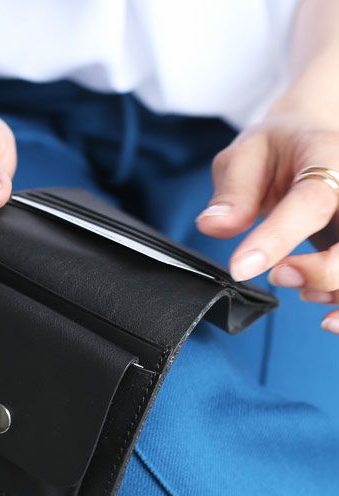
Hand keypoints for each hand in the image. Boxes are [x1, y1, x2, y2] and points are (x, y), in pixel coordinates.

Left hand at [196, 111, 338, 334]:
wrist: (310, 143)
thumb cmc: (277, 150)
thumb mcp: (246, 155)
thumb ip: (233, 192)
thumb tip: (213, 225)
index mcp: (329, 157)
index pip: (312, 203)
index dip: (276, 240)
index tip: (239, 268)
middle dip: (320, 272)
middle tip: (278, 275)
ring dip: (332, 290)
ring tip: (298, 286)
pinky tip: (322, 308)